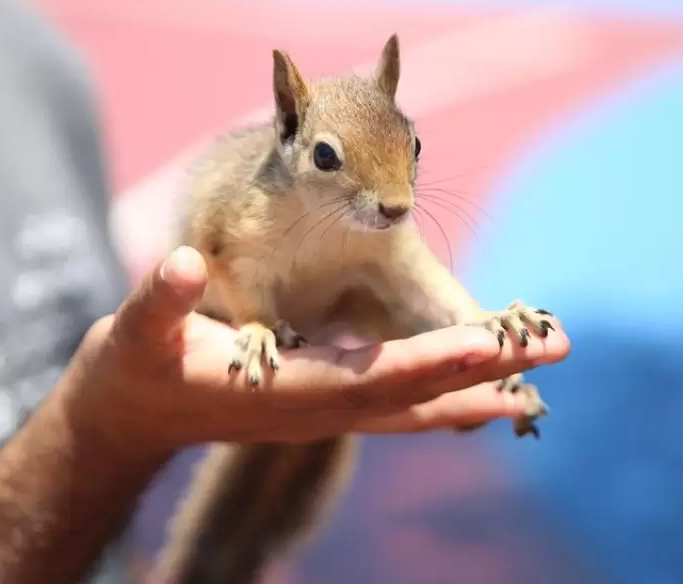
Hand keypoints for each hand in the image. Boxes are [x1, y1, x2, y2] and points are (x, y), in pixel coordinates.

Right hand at [63, 246, 570, 454]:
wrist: (127, 418)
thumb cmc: (131, 370)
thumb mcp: (134, 332)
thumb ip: (158, 301)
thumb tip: (182, 265)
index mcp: (283, 394)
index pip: (371, 380)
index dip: (430, 366)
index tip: (487, 348)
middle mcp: (314, 411)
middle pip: (414, 396)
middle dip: (484, 373)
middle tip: (554, 350)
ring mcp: (322, 414)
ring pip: (412, 408)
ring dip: (475, 388)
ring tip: (536, 377)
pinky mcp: (322, 405)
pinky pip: (395, 406)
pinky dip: (440, 395)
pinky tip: (474, 387)